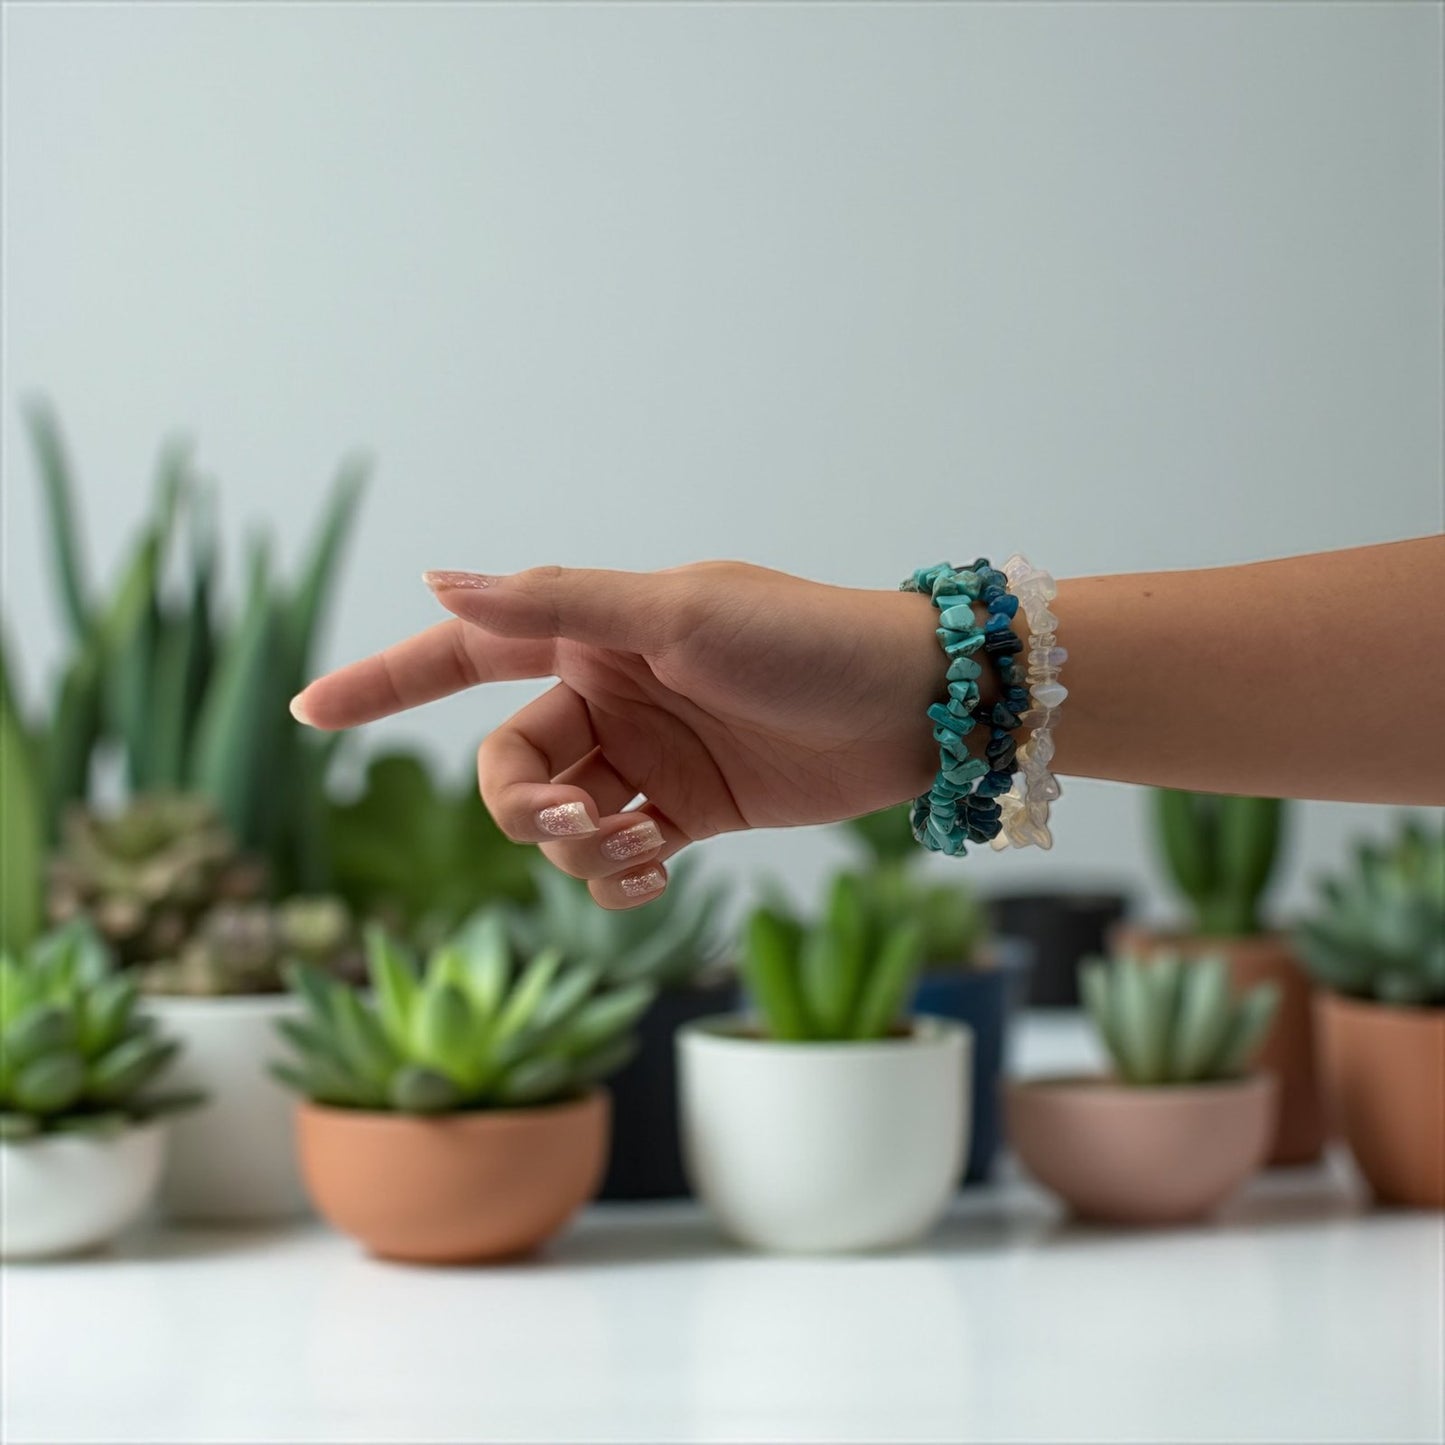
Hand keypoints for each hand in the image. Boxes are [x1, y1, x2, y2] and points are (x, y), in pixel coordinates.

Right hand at [292, 562, 948, 906]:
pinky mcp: (686, 812)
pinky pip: (613, 859)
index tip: (308, 710)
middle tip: (574, 822)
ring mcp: (644, 759)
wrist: (914, 708)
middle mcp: (607, 693)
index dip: (384, 681)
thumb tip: (434, 579)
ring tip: (641, 850)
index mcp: (591, 633)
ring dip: (577, 850)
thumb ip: (556, 607)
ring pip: (556, 824)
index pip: (462, 650)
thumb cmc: (804, 642)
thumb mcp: (678, 616)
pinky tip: (656, 871)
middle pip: (506, 766)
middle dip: (520, 808)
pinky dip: (617, 877)